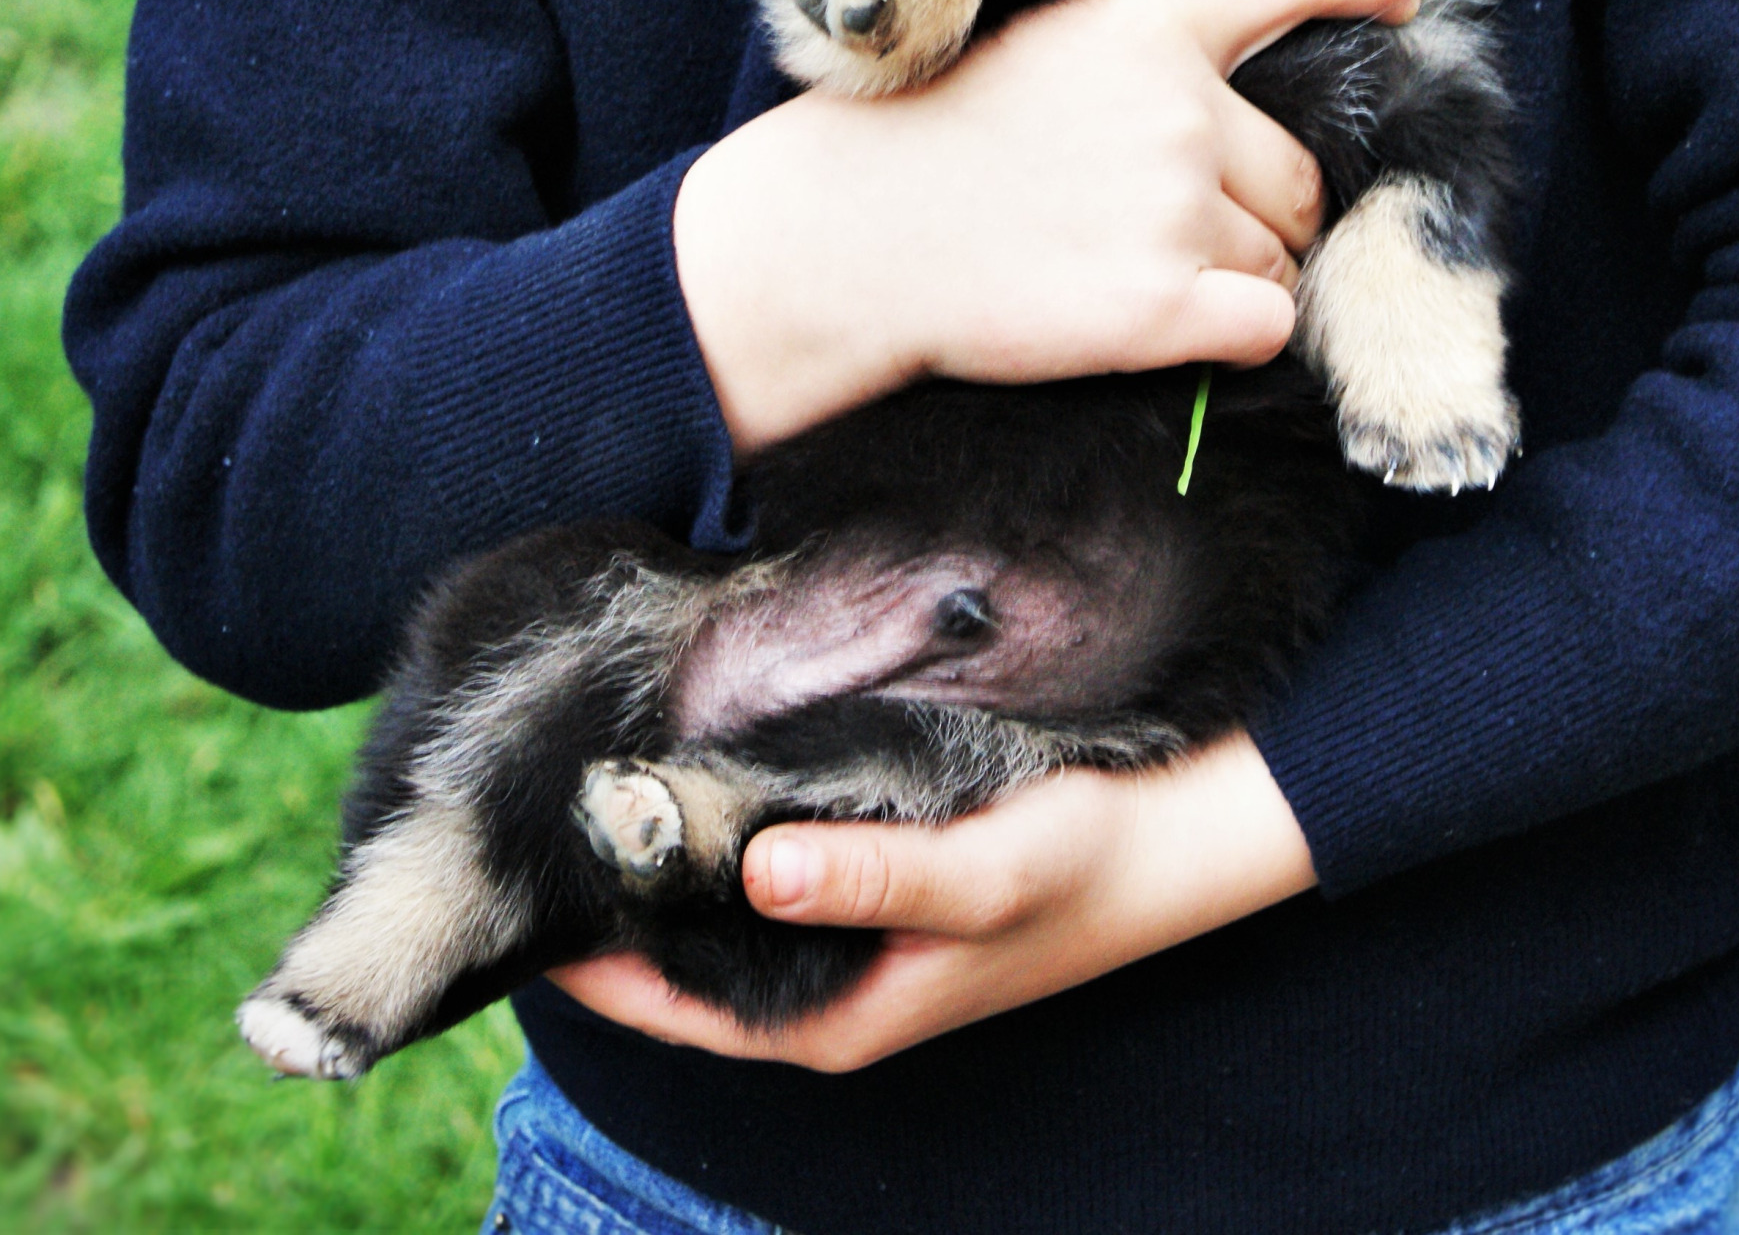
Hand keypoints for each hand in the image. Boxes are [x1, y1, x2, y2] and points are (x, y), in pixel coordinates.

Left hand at [548, 730, 1314, 1070]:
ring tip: (591, 788)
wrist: (1178, 839)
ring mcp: (850, 937)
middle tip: (532, 819)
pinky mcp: (873, 887)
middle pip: (682, 963)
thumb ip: (873, 874)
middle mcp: (829, 986)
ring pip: (722, 913)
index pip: (669, 1005)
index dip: (586, 963)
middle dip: (609, 908)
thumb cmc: (1086, 864)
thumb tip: (753, 868)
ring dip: (662, 866)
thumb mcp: (983, 870)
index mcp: (836, 1015)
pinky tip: (698, 771)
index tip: (512, 893)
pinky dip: (723, 835)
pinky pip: (768, 872)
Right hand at [675, 0, 1415, 452]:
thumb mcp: (1031, 53)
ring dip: (1235, 276)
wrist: (846, 237)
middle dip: (1263, 211)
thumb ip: (1135, 70)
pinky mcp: (1158, 304)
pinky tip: (1157, 323)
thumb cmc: (919, 143)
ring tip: (1126, 273)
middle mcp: (1178, 109)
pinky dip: (1234, 333)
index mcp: (1142, 26)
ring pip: (1281, 257)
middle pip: (1300, 176)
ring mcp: (1173, 207)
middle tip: (1168, 230)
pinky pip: (1266, 325)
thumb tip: (1222, 137)